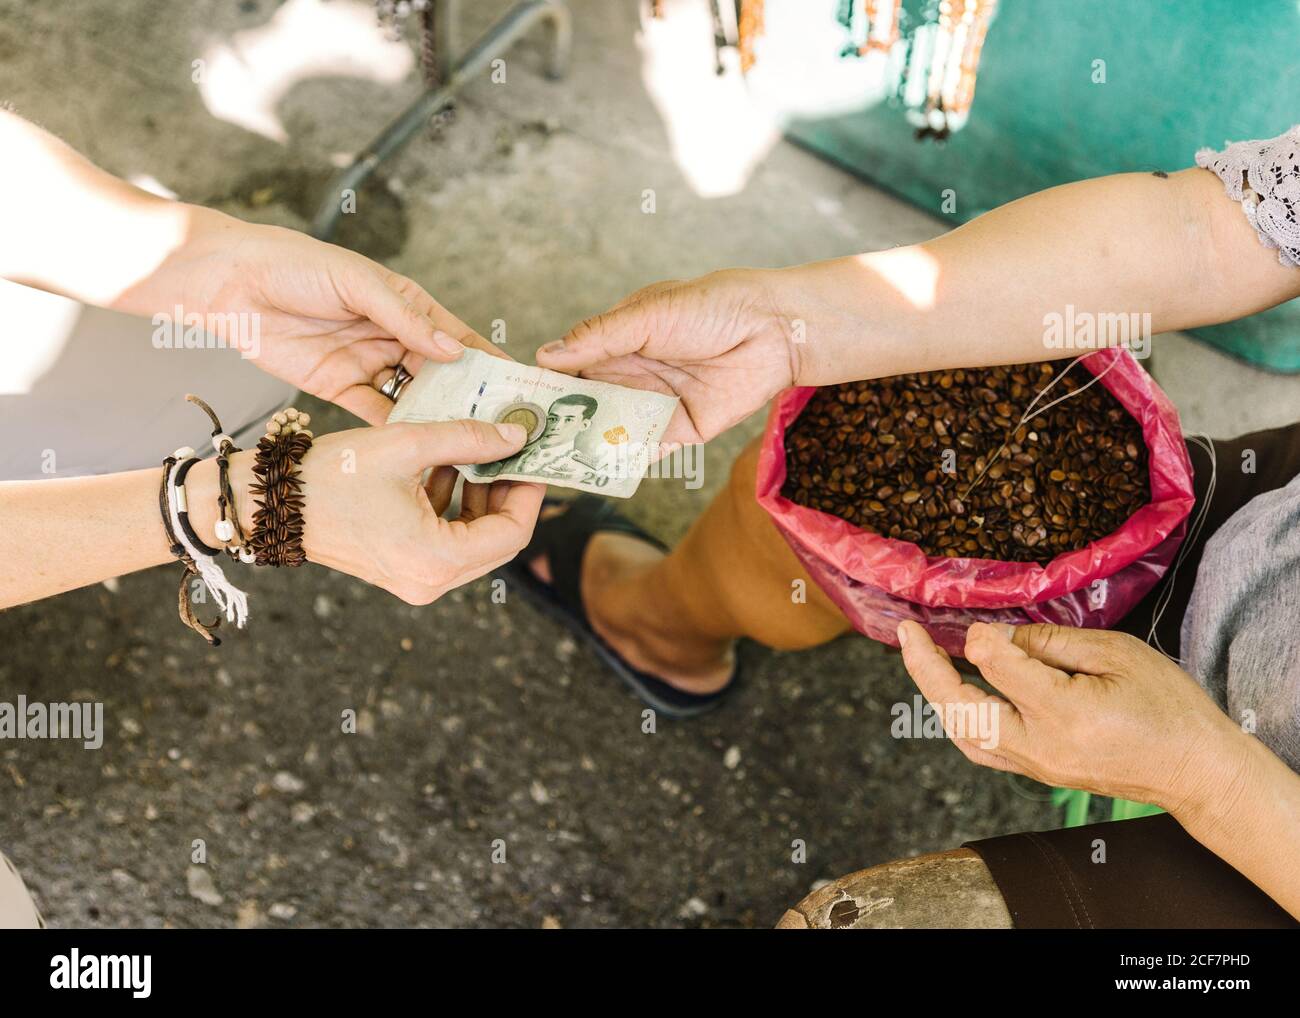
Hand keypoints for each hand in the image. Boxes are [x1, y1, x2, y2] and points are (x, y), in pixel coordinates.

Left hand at [179, 209, 506, 423]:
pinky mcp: (339, 387)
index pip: (458, 338)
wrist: (226, 282)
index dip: (489, 363)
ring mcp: (368, 363)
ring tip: (468, 445)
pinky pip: (376, 413)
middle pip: (442, 375)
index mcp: (407, 304)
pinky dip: (397, 429)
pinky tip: (420, 447)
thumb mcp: (356, 283)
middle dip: (470, 400)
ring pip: (414, 398)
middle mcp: (394, 335)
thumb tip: (454, 351)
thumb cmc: (293, 264)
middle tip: (501, 428)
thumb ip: (406, 320)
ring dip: (438, 418)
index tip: (518, 388)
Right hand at [230, 419, 542, 603]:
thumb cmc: (330, 476)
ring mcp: (418, 580)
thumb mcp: (407, 446)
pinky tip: (444, 465)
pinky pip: (448, 540)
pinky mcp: (404, 569)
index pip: (513, 532)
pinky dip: (453, 504)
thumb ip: (468, 439)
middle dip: (506, 492)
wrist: (272, 503)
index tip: (533, 456)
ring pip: (474, 539)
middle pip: (497, 540)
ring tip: (474, 450)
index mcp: (437, 560)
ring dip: (479, 495)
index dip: (529, 491)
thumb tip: (516, 437)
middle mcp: (431, 582)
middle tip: (510, 450)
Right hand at [536, 269, 799, 443]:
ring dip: (588, 444)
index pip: (571, 367)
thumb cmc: (712, 306)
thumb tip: (545, 355)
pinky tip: (601, 469)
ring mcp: (655, 405)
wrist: (776, 331)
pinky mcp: (682, 432)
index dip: (546, 384)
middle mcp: (632, 375)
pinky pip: (647, 450)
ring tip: (556, 462)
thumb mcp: (648, 314)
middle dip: (561, 422)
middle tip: (527, 442)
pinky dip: (626, 460)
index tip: (515, 402)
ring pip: (612, 431)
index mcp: (618, 342)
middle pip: (586, 405)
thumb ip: (598, 338)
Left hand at [895, 621, 1247, 814]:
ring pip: (963, 735)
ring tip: (919, 657)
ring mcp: (1035, 767)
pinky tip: (951, 692)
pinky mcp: (1037, 774)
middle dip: (925, 668)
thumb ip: (1050, 643)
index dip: (984, 638)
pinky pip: (982, 749)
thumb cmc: (1167, 706)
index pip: (997, 667)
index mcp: (1063, 713)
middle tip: (906, 633)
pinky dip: (959, 719)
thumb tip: (995, 637)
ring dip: (935, 695)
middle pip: (960, 710)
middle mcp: (1040, 747)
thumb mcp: (1117, 653)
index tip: (985, 623)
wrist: (1195, 771)